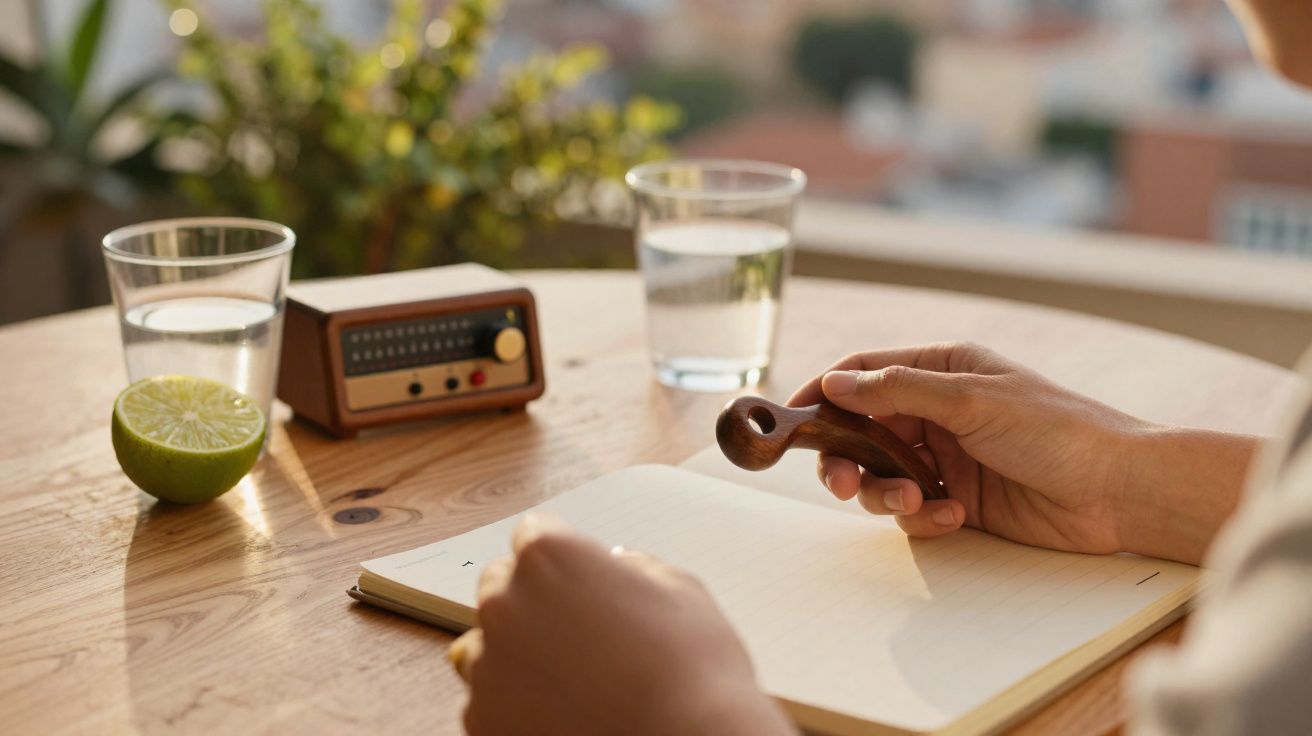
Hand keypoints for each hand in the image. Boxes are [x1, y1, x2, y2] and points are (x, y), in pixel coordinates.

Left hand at [451, 514, 795, 735]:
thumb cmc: (693, 673)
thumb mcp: (681, 590)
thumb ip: (634, 567)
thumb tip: (617, 567)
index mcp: (550, 557)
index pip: (533, 533)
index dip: (564, 556)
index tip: (581, 578)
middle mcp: (506, 604)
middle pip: (501, 585)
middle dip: (534, 600)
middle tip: (583, 632)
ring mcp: (488, 666)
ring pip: (489, 646)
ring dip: (521, 654)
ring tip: (578, 682)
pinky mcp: (482, 720)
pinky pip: (489, 699)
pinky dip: (517, 704)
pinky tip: (565, 713)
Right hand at [789, 342, 1258, 563]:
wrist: (1119, 491)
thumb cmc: (1059, 430)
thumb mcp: (972, 400)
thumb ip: (898, 392)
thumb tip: (834, 383)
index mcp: (940, 371)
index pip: (862, 374)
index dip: (823, 394)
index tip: (792, 420)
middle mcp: (936, 412)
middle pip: (861, 432)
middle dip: (847, 459)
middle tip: (845, 484)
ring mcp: (946, 458)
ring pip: (882, 476)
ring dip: (887, 493)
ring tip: (918, 503)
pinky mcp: (959, 500)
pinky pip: (914, 510)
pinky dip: (924, 517)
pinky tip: (953, 517)